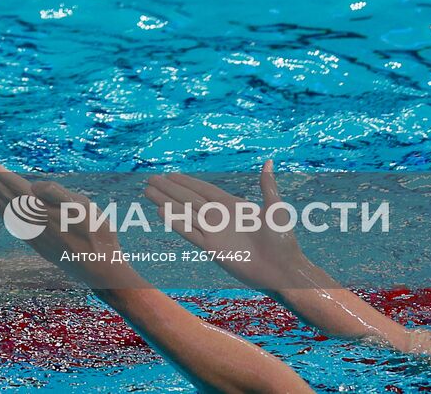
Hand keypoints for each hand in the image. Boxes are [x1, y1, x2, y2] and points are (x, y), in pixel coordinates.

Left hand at [0, 160, 141, 290]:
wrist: (100, 270)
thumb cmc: (98, 235)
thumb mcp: (85, 209)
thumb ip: (59, 194)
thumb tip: (34, 186)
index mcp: (45, 211)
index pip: (17, 188)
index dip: (1, 175)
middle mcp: (34, 224)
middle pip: (5, 197)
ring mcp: (32, 235)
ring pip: (5, 210)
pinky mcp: (36, 244)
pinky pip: (12, 222)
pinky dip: (1, 210)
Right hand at [145, 161, 317, 295]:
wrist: (282, 270)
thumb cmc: (282, 240)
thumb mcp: (275, 208)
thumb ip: (267, 186)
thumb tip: (269, 161)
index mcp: (232, 206)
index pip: (203, 190)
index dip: (186, 182)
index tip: (169, 174)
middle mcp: (219, 217)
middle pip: (188, 199)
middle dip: (169, 189)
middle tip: (150, 180)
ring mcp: (214, 233)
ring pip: (184, 214)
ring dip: (166, 203)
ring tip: (148, 193)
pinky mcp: (211, 248)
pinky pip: (189, 232)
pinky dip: (175, 222)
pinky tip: (161, 212)